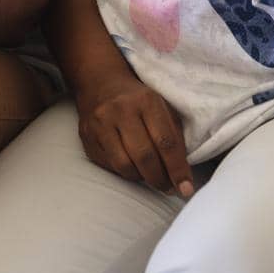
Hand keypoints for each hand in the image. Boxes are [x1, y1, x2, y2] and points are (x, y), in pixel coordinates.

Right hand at [76, 68, 194, 196]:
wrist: (100, 83)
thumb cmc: (139, 100)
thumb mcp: (163, 108)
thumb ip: (175, 138)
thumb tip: (182, 177)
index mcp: (147, 101)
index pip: (166, 142)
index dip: (177, 170)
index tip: (186, 189)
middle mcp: (121, 110)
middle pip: (145, 157)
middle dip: (160, 179)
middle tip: (167, 187)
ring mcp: (101, 123)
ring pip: (124, 166)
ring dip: (141, 178)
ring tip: (150, 176)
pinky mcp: (87, 135)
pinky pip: (109, 165)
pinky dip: (125, 172)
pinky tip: (132, 166)